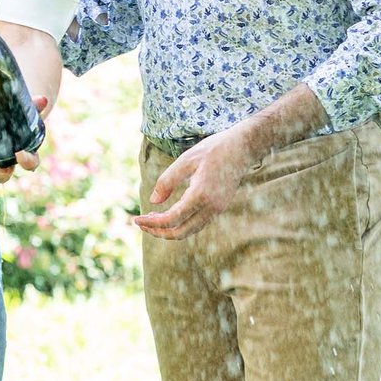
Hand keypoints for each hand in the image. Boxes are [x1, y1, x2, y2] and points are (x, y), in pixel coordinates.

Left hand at [0, 96, 49, 183]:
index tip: (19, 153)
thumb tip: (43, 99)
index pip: (30, 165)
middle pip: (1, 175)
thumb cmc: (22, 125)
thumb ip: (35, 109)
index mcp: (24, 156)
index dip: (26, 162)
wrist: (7, 122)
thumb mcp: (29, 118)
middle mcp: (7, 164)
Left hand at [133, 127, 254, 240]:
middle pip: (180, 232)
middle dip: (159, 231)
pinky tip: (170, 214)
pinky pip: (197, 223)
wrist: (243, 147)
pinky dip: (181, 224)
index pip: (171, 219)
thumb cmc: (214, 149)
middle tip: (142, 223)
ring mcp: (217, 209)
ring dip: (170, 229)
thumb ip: (167, 181)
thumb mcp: (186, 160)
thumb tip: (153, 202)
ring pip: (190, 230)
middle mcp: (211, 207)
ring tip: (152, 219)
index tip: (136, 219)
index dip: (152, 223)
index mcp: (201, 195)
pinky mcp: (219, 207)